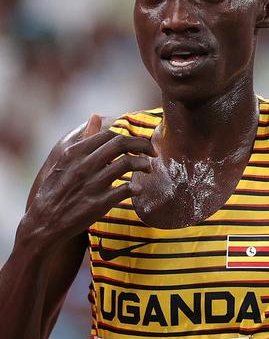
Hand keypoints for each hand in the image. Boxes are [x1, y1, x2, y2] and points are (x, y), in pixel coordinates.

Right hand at [23, 115, 154, 245]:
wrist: (45, 221)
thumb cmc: (57, 189)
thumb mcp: (64, 161)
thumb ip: (83, 140)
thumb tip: (96, 116)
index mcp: (74, 153)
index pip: (109, 135)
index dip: (130, 137)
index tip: (141, 144)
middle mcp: (83, 166)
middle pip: (121, 144)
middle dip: (143, 145)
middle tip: (153, 152)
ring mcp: (91, 184)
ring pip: (127, 164)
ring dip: (144, 164)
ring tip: (148, 169)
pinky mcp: (99, 203)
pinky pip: (125, 190)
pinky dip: (136, 188)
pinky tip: (137, 190)